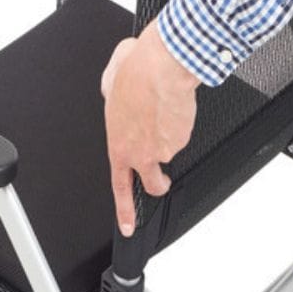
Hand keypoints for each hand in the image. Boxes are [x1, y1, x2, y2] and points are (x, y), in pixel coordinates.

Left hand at [102, 21, 199, 236]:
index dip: (124, 211)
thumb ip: (111, 96)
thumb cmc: (137, 71)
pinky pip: (181, 134)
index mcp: (118, 145)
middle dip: (159, 184)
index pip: (120, 188)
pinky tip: (173, 104)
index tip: (128, 226)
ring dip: (169, 138)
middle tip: (162, 179)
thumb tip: (112, 93)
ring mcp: (164, 149)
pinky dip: (179, 121)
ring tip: (164, 111)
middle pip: (153, 184)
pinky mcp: (182, 139)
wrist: (164, 65)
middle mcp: (141, 153)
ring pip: (169, 152)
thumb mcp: (111, 82)